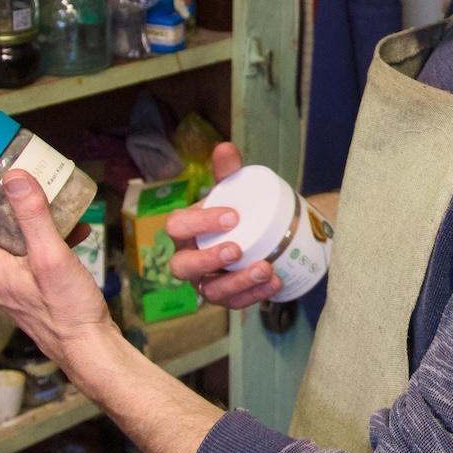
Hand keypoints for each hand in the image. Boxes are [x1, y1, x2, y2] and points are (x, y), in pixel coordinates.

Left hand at [0, 174, 115, 378]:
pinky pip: (33, 259)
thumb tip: (14, 178)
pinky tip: (76, 232)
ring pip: (12, 245)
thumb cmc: (66, 308)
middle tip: (19, 183)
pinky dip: (47, 241)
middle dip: (1, 206)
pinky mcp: (35, 293)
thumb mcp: (50, 256)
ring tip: (49, 202)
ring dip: (28, 222)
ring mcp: (16, 287)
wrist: (89, 348)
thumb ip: (33, 218)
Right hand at [165, 141, 284, 308]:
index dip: (200, 222)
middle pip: (182, 267)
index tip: (233, 216)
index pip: (177, 226)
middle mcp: (188, 258)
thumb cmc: (237, 212)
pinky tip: (276, 282)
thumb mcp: (234, 190)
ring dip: (238, 282)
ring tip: (267, 269)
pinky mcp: (226, 298)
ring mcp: (205, 282)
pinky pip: (235, 304)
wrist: (261, 234)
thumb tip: (225, 147)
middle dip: (208, 260)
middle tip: (237, 249)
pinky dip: (255, 295)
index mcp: (185, 229)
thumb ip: (229, 171)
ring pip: (211, 292)